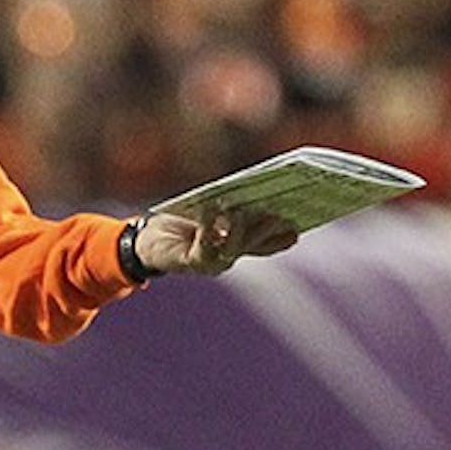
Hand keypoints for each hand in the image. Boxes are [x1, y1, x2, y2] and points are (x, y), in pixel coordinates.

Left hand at [136, 209, 297, 276]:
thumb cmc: (182, 219)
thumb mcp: (212, 208)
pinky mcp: (191, 262)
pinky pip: (205, 245)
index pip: (274, 240)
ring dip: (240, 227)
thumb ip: (234, 203)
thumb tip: (258, 186)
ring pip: (234, 246)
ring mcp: (213, 262)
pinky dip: (210, 226)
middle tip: (281, 208)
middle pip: (257, 242)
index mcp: (241, 244)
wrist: (146, 241)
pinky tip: (214, 209)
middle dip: (269, 225)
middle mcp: (231, 256)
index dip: (288, 230)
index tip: (304, 215)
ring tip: (245, 208)